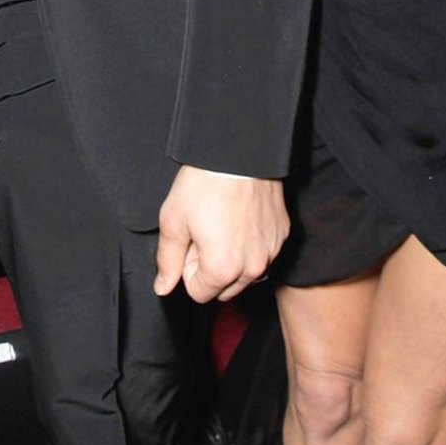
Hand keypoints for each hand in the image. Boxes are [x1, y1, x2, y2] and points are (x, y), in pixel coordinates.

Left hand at [154, 166, 287, 303]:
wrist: (240, 151)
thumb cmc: (205, 182)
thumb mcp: (173, 219)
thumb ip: (167, 259)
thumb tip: (163, 286)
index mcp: (223, 268)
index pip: (198, 292)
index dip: (189, 267)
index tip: (191, 240)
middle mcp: (253, 267)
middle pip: (224, 289)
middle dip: (211, 268)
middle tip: (205, 231)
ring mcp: (271, 251)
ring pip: (246, 275)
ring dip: (233, 260)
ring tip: (224, 224)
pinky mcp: (282, 234)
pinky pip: (263, 254)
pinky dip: (251, 245)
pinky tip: (241, 218)